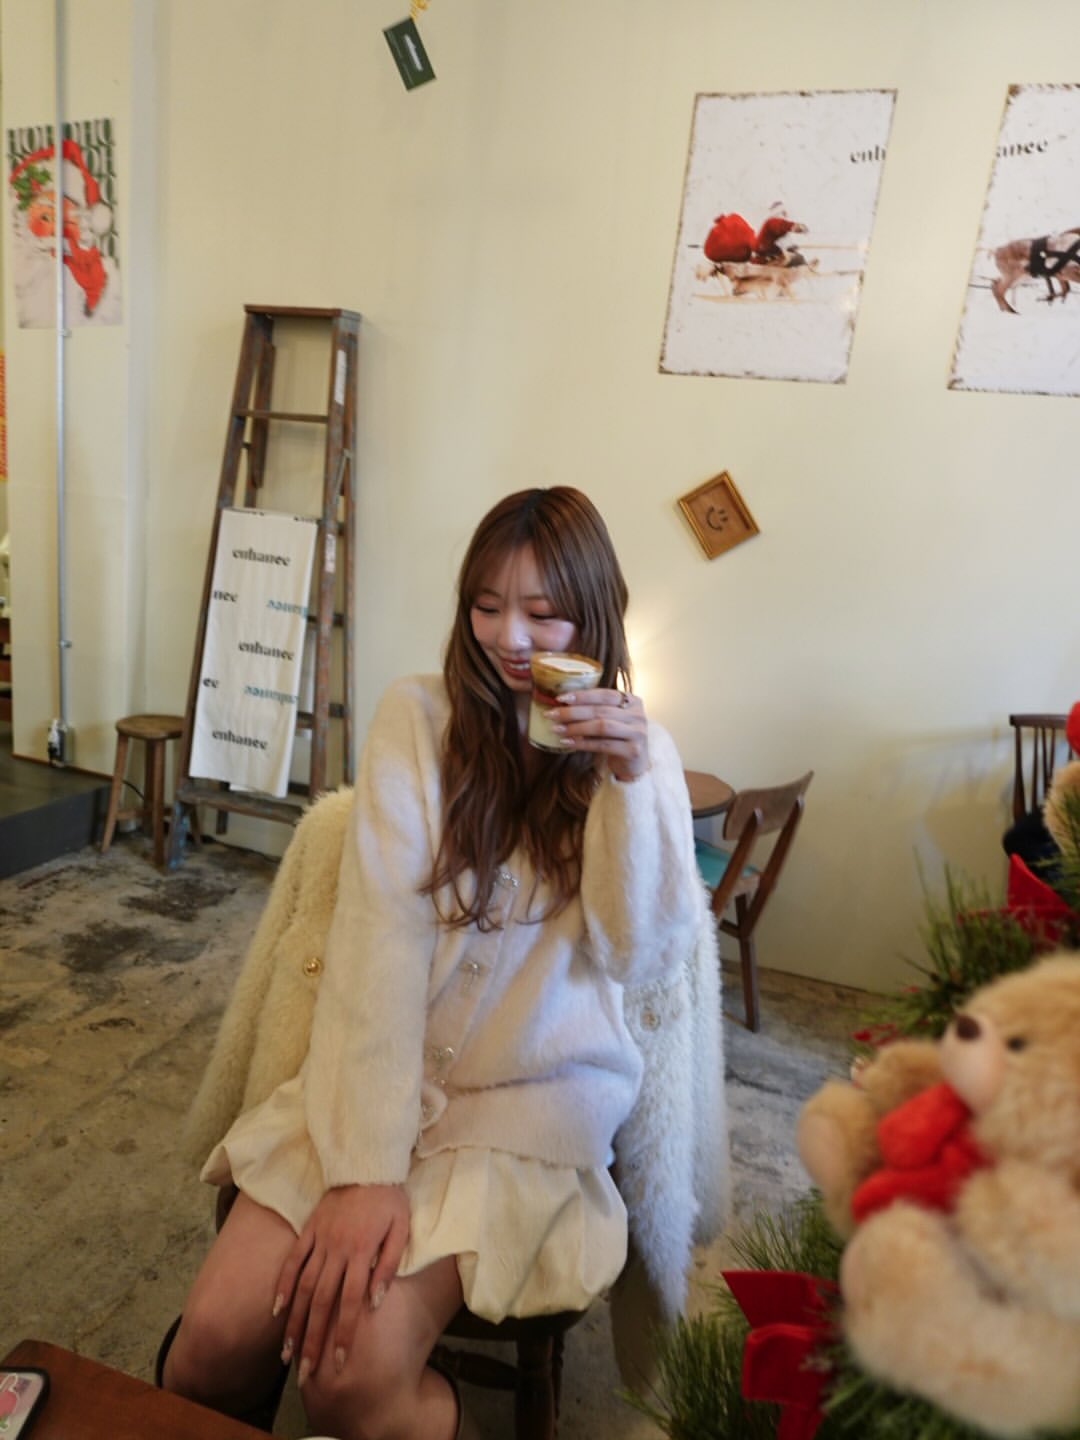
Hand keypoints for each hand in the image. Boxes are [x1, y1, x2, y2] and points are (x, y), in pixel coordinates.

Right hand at [274, 1182, 408, 1385]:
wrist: (367, 1162)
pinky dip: (283, 1285)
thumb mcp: (401, 1229)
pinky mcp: (308, 1230)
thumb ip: (388, 1266)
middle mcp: (337, 1251)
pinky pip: (293, 1261)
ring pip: (303, 1287)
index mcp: (361, 1253)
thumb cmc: (389, 1199)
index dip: (344, 1335)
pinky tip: (275, 1310)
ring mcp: (319, 1241)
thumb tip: (375, 1302)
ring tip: (286, 1352)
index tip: (339, 1364)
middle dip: (313, 1340)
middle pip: (322, 1303)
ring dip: (294, 1321)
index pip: (351, 1303)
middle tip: (305, 1373)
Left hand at [552, 688, 649, 782]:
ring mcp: (638, 733)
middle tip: (552, 715)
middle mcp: (638, 715)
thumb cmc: (618, 738)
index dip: (582, 696)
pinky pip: (603, 745)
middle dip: (573, 712)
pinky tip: (568, 742)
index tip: (560, 698)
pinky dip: (583, 743)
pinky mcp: (633, 750)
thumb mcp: (611, 720)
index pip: (604, 694)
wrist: (635, 764)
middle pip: (601, 710)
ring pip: (602, 726)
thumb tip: (563, 704)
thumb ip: (596, 710)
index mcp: (632, 701)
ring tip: (557, 729)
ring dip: (576, 727)